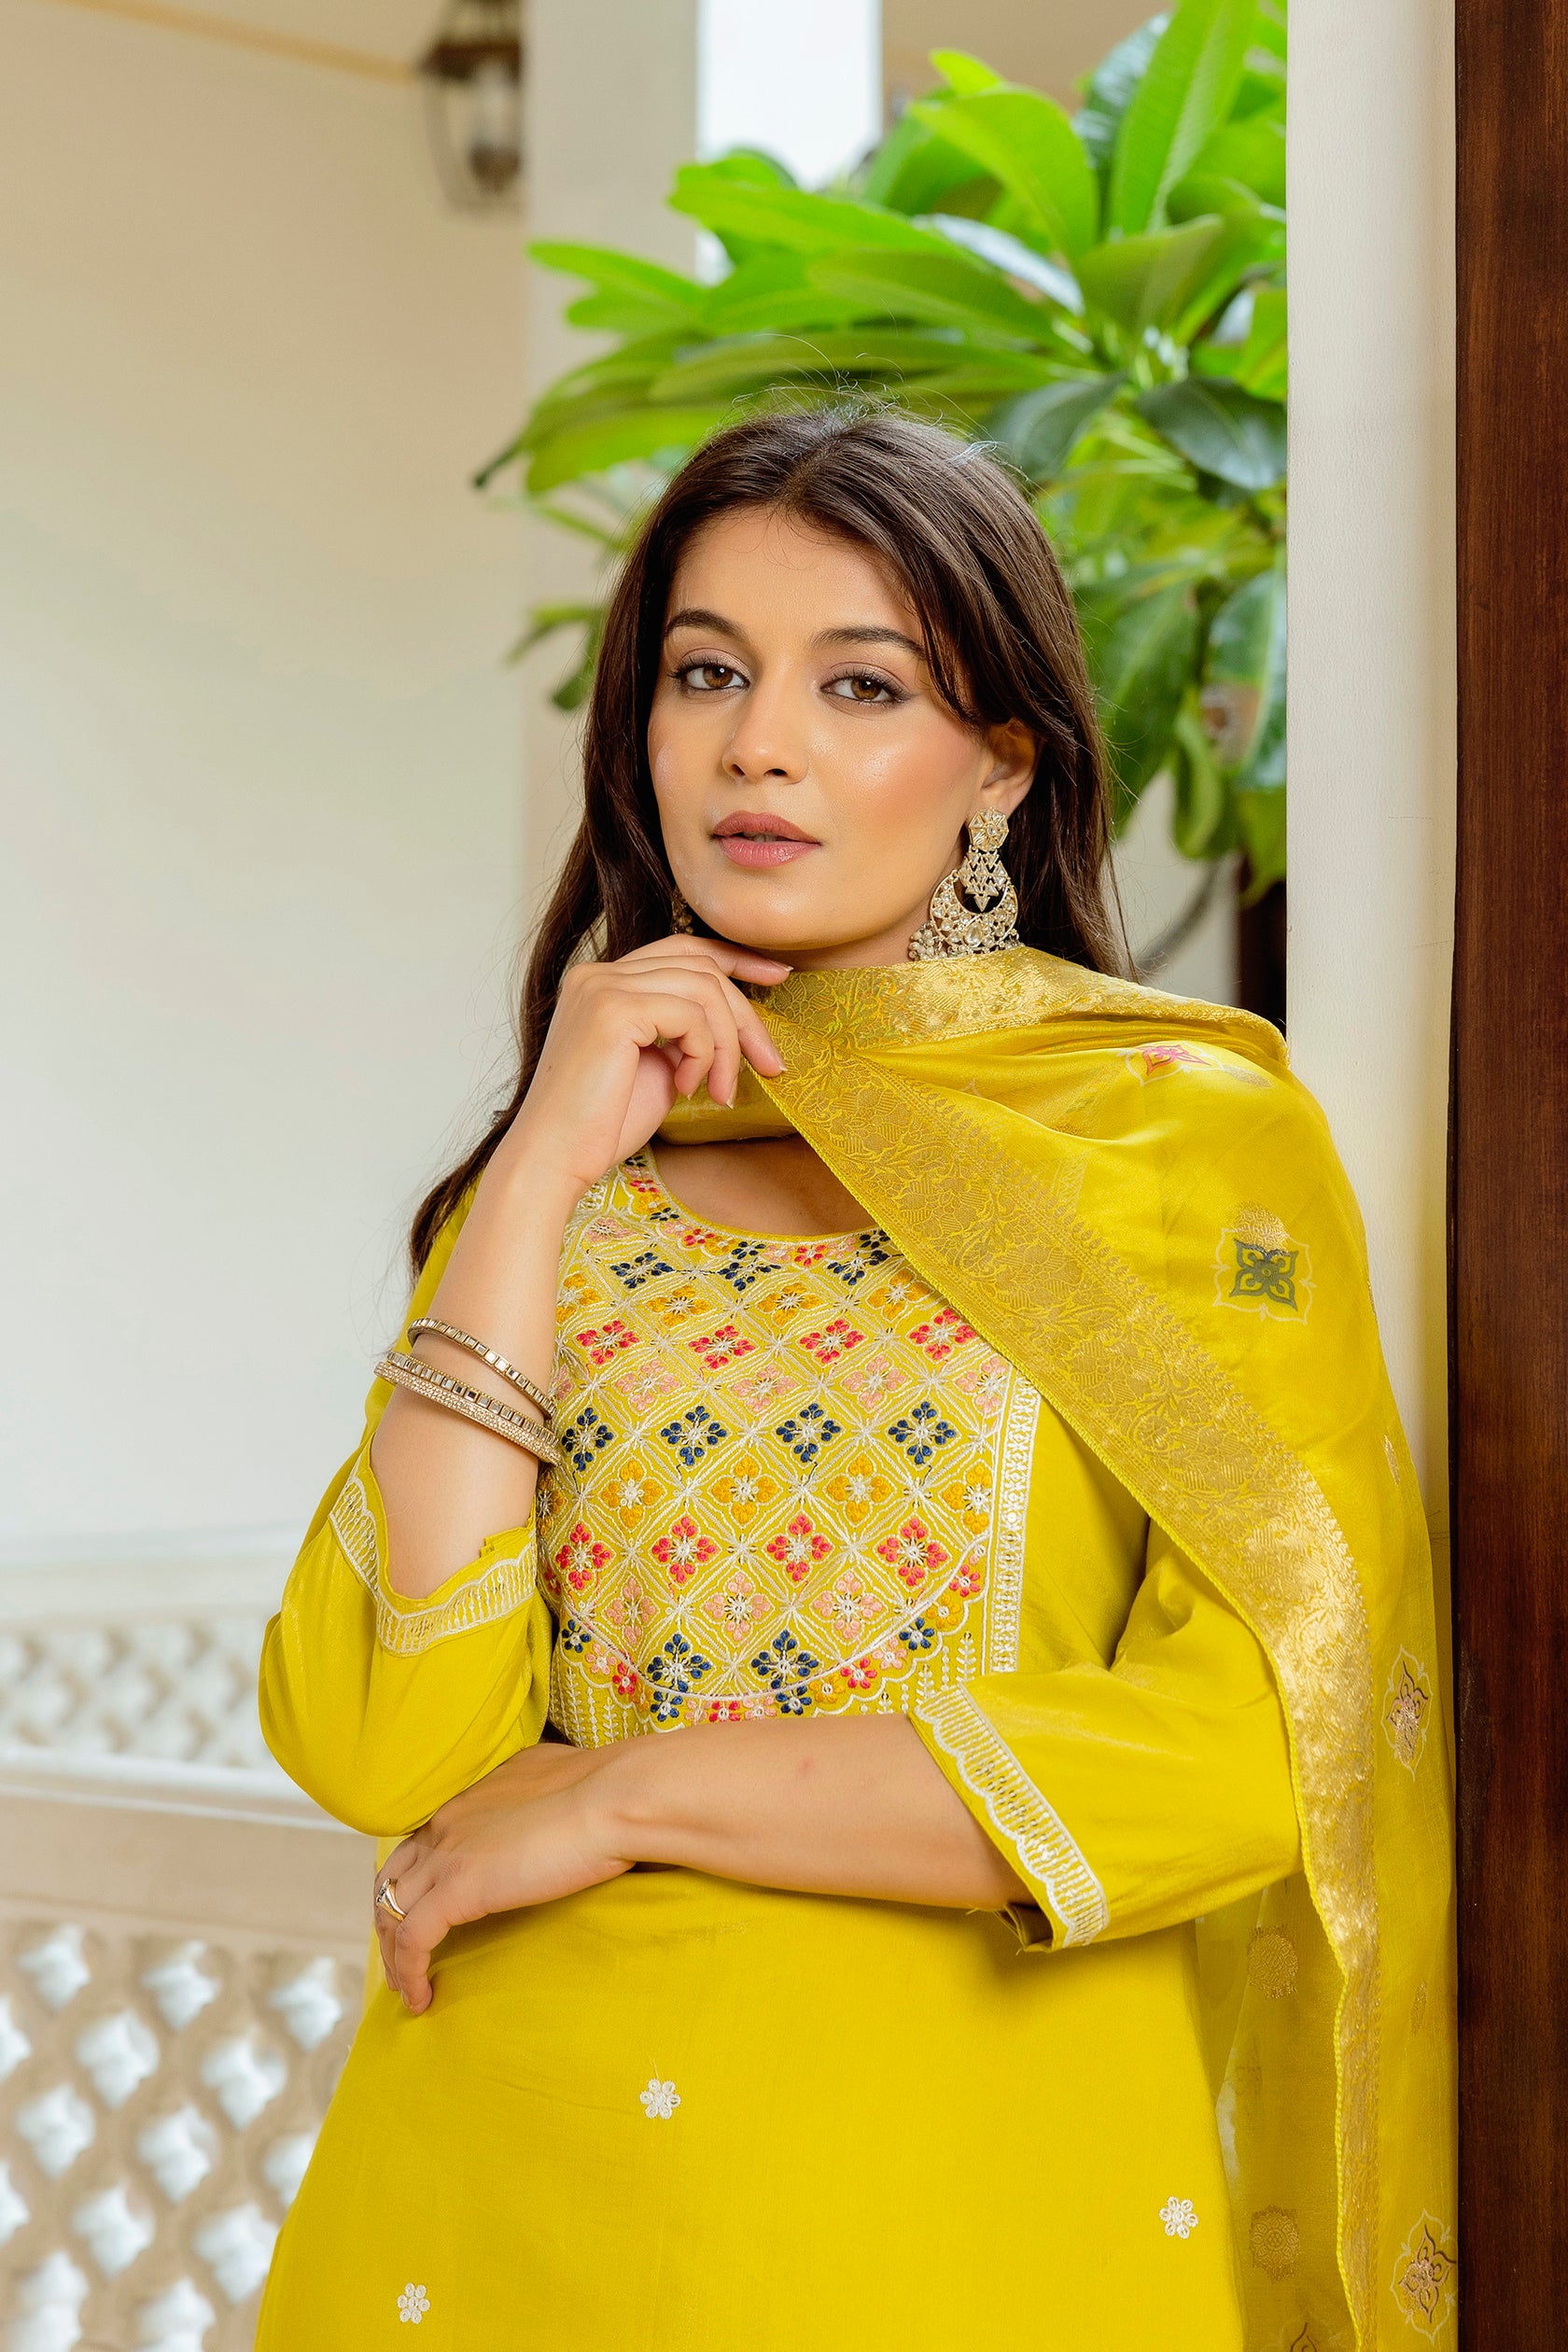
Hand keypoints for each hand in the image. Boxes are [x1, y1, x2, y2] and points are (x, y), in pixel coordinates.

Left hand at [372, 1743, 629, 2012]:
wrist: (613, 1799)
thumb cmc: (605, 1789)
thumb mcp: (555, 1780)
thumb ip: (534, 1796)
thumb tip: (548, 1804)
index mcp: (470, 1798)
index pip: (420, 1844)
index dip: (414, 1882)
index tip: (424, 1913)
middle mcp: (447, 1822)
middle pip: (391, 1877)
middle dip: (389, 1918)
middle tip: (401, 1956)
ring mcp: (448, 1855)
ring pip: (391, 1910)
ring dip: (392, 1954)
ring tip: (404, 1987)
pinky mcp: (458, 1889)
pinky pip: (413, 1939)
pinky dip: (408, 1972)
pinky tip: (420, 1999)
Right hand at [498, 935, 789, 1199]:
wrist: (556, 1160)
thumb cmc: (601, 1126)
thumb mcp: (656, 1067)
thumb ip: (683, 1034)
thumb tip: (733, 1024)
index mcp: (603, 982)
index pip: (681, 948)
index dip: (734, 958)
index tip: (777, 976)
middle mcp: (598, 973)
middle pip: (700, 966)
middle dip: (746, 1015)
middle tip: (771, 1063)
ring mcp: (602, 986)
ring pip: (703, 989)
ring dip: (727, 1045)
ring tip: (720, 1091)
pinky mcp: (613, 1009)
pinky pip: (691, 1016)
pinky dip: (703, 1055)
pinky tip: (687, 1089)